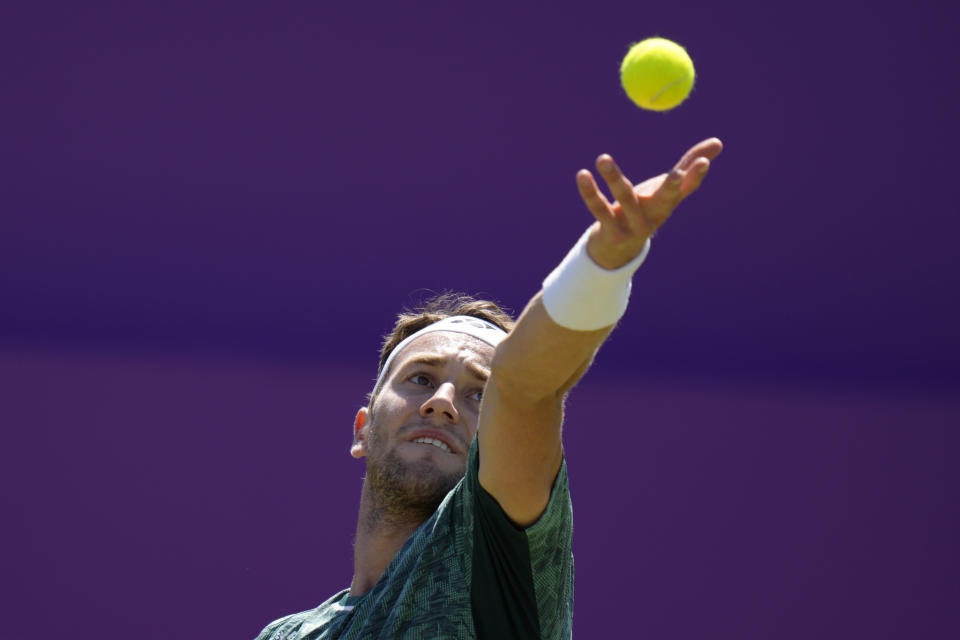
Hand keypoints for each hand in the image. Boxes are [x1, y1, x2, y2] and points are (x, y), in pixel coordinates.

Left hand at [577, 137, 722, 268]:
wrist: (618, 250)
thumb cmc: (645, 209)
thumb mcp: (666, 188)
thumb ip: (689, 165)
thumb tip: (719, 142)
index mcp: (669, 202)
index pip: (687, 188)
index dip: (695, 176)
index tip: (704, 162)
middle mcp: (655, 215)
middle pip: (665, 199)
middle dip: (671, 187)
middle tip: (676, 173)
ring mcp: (633, 226)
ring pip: (625, 199)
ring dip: (614, 178)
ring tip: (602, 158)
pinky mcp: (611, 232)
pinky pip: (599, 209)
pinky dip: (589, 192)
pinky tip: (582, 174)